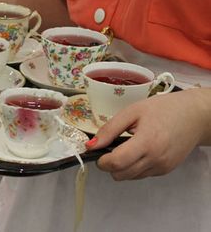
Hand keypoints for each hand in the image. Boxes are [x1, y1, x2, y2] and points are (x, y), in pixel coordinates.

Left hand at [86, 88, 210, 180]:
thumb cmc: (164, 109)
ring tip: (126, 147)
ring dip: (121, 167)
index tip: (97, 152)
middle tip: (110, 148)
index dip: (102, 161)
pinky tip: (138, 151)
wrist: (194, 116)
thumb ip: (109, 129)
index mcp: (147, 142)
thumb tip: (91, 145)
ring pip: (130, 177)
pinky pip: (141, 174)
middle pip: (120, 175)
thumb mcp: (132, 112)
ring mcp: (162, 167)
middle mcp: (156, 159)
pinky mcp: (165, 170)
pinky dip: (134, 166)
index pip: (117, 163)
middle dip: (109, 165)